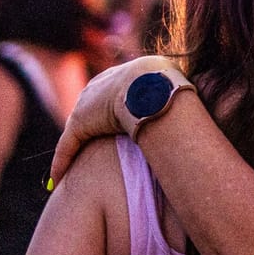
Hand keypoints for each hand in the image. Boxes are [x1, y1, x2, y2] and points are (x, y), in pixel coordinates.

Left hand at [48, 55, 177, 183]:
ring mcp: (88, 104)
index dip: (112, 110)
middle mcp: (100, 86)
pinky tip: (58, 178)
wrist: (151, 85)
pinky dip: (62, 161)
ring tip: (73, 166)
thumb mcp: (174, 88)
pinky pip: (67, 146)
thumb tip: (195, 111)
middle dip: (90, 126)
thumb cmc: (168, 87)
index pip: (111, 94)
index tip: (115, 125)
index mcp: (122, 76)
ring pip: (77, 131)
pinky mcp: (79, 123)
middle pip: (90, 110)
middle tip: (92, 147)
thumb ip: (176, 99)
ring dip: (74, 149)